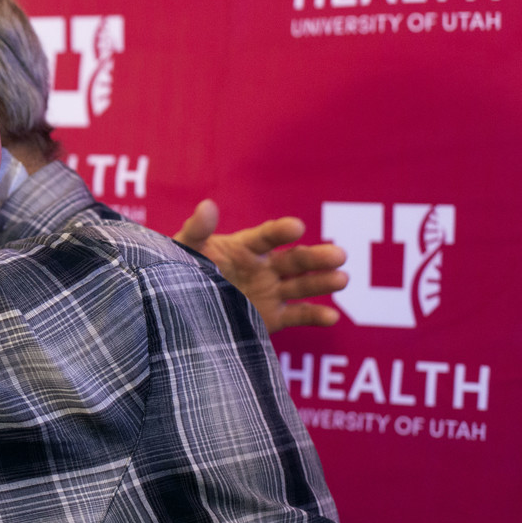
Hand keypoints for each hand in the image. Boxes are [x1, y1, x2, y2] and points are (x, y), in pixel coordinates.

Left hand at [174, 199, 343, 333]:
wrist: (179, 308)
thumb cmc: (179, 271)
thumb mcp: (184, 251)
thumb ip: (197, 231)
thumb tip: (207, 205)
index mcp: (243, 247)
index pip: (266, 236)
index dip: (281, 231)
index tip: (297, 227)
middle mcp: (263, 267)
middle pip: (293, 260)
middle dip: (316, 257)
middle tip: (339, 254)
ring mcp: (270, 292)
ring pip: (301, 285)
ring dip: (322, 282)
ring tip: (342, 278)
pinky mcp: (272, 317)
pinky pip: (298, 315)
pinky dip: (315, 316)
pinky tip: (332, 316)